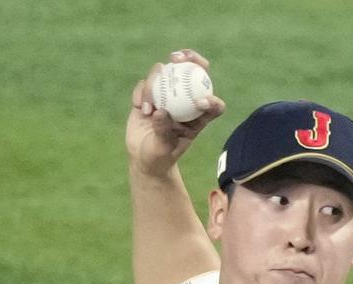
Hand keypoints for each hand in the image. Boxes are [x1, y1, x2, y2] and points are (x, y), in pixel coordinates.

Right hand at [126, 49, 224, 177]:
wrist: (143, 157)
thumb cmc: (160, 157)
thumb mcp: (163, 148)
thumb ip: (164, 131)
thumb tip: (161, 111)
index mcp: (197, 118)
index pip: (213, 105)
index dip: (212, 100)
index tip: (200, 102)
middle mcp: (185, 102)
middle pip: (193, 72)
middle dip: (190, 58)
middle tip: (176, 58)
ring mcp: (166, 95)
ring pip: (164, 74)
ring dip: (153, 84)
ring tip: (148, 109)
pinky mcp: (149, 94)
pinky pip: (144, 84)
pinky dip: (141, 92)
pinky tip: (139, 107)